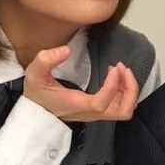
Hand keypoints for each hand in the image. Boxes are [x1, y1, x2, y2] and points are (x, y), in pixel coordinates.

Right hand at [23, 46, 138, 121]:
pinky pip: (120, 106)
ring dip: (129, 90)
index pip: (101, 103)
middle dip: (130, 89)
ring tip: (121, 69)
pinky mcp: (98, 111)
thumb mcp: (35, 73)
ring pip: (125, 110)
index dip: (112, 86)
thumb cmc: (37, 93)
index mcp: (77, 105)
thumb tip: (65, 50)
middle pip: (123, 111)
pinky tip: (116, 76)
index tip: (113, 68)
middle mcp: (91, 113)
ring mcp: (96, 114)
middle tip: (122, 68)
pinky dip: (125, 92)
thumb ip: (46, 59)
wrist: (36, 112)